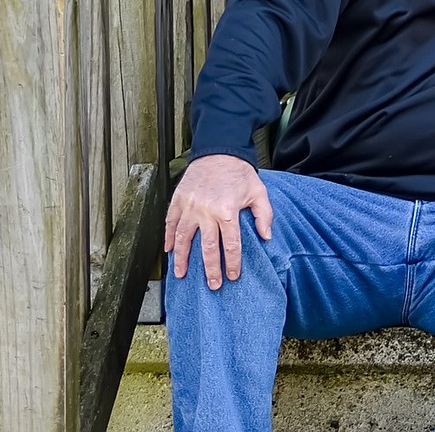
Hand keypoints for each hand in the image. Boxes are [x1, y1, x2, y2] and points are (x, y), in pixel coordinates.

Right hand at [164, 154, 272, 289]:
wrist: (219, 149)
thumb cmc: (239, 172)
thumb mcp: (258, 190)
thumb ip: (264, 214)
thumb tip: (266, 237)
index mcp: (227, 211)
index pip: (231, 244)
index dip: (233, 263)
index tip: (233, 276)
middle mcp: (206, 212)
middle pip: (208, 248)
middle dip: (210, 269)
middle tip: (212, 285)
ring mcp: (190, 207)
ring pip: (184, 239)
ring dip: (182, 259)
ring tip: (181, 274)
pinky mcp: (178, 200)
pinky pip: (170, 223)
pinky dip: (168, 238)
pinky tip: (169, 250)